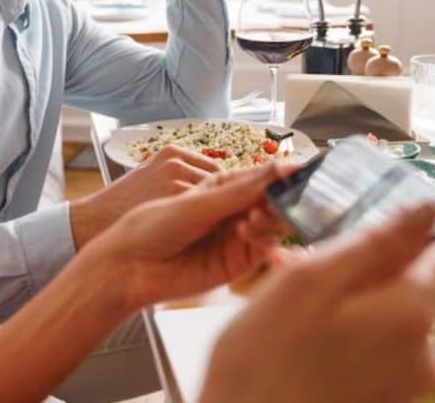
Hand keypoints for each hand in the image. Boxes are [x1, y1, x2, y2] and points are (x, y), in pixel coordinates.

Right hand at [69, 145, 222, 249]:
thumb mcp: (149, 179)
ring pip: (216, 198)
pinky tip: (196, 237)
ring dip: (215, 214)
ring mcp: (176, 178)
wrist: (94, 221)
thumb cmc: (122, 207)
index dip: (218, 193)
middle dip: (219, 202)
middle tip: (210, 223)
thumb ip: (177, 178)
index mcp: (171, 153)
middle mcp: (176, 161)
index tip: (214, 210)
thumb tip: (212, 189)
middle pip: (220, 182)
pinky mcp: (175, 197)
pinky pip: (206, 212)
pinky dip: (207, 225)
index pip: (214, 170)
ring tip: (202, 232)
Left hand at [86, 163, 295, 309]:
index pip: (262, 177)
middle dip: (282, 196)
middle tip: (287, 193)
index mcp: (222, 187)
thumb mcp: (197, 202)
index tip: (303, 169)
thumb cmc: (152, 225)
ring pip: (273, 224)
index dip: (283, 173)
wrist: (131, 266)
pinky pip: (263, 247)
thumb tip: (278, 168)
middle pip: (273, 201)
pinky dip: (262, 236)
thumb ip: (239, 190)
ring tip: (255, 212)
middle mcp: (234, 211)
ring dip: (272, 215)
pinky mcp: (238, 262)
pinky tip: (246, 228)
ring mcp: (238, 237)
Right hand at [201, 202, 434, 402]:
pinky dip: (351, 333)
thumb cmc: (262, 358)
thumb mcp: (305, 282)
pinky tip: (305, 340)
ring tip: (294, 310)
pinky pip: (378, 350)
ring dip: (357, 303)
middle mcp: (421, 351)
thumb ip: (373, 244)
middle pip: (415, 288)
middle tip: (315, 265)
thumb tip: (426, 209)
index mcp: (407, 311)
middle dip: (378, 270)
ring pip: (391, 319)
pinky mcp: (385, 402)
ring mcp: (405, 383)